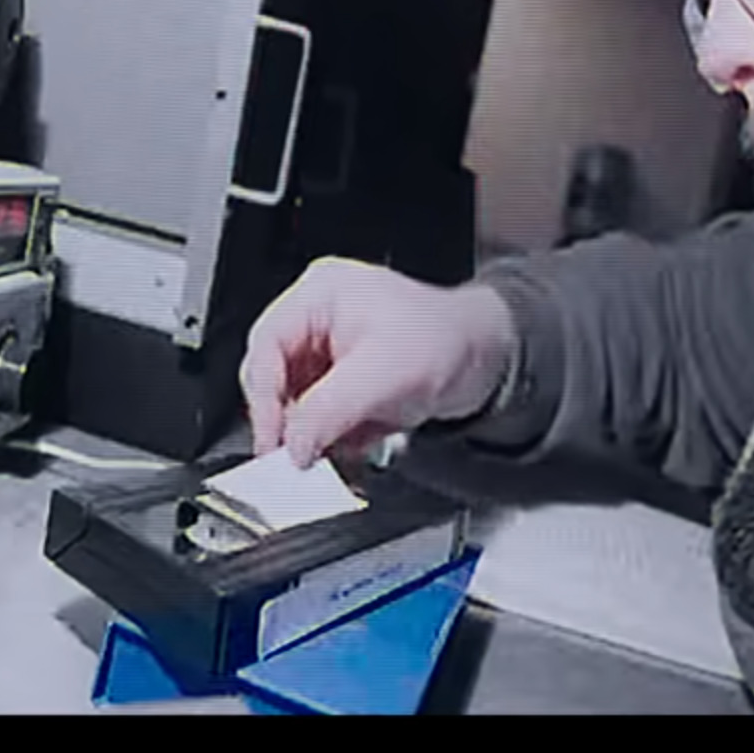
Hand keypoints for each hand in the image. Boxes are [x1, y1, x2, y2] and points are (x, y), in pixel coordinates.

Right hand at [239, 257, 517, 468]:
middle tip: (293, 458)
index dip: (263, 398)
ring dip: (310, 433)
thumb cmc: (450, 339)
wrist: (490, 359)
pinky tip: (351, 444)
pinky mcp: (342, 379)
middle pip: (274, 376)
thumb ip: (330, 411)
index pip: (266, 347)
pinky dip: (329, 436)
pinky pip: (317, 414)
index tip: (274, 441)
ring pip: (293, 401)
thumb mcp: (384, 375)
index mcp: (319, 295)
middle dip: (286, 420)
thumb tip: (292, 445)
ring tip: (328, 454)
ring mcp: (328, 349)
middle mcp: (317, 318)